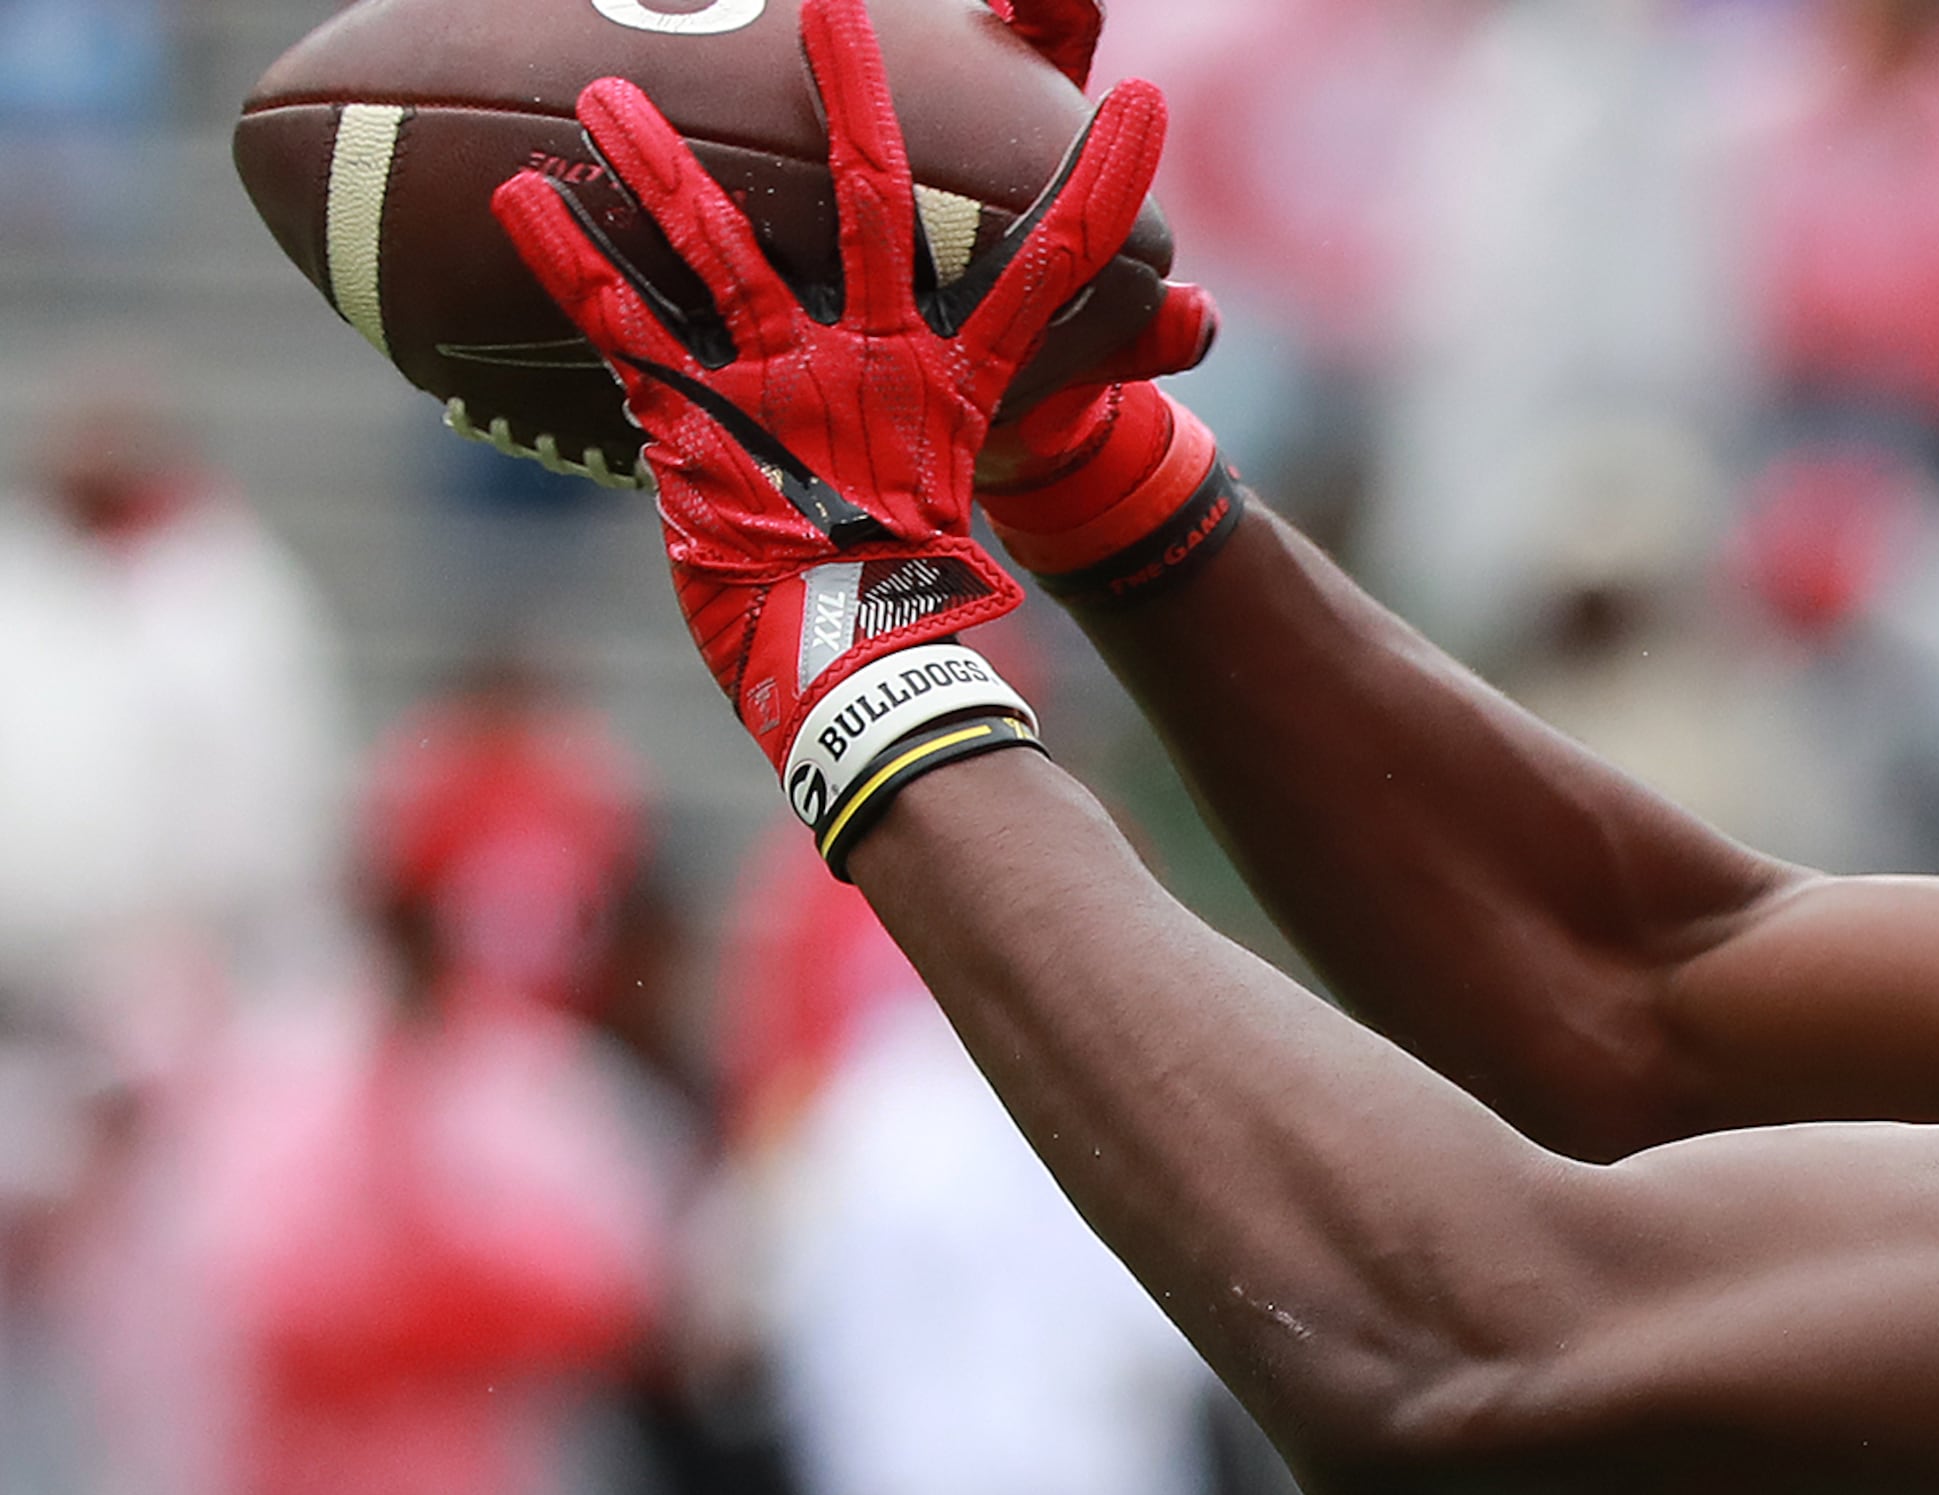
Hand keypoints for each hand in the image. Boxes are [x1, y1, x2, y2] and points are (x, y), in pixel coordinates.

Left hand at [490, 0, 1168, 865]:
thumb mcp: (969, 499)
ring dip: (659, 163)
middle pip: (873, 204)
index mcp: (945, 382)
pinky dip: (568, 261)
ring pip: (721, 248)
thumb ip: (1002, 431)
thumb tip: (1103, 425)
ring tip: (607, 88)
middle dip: (854, 92)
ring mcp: (780, 390)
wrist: (846, 676)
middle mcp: (868, 366)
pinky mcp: (696, 427)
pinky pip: (622, 329)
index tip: (1135, 104)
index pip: (1045, 272)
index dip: (1098, 191)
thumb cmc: (909, 595)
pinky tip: (517, 197)